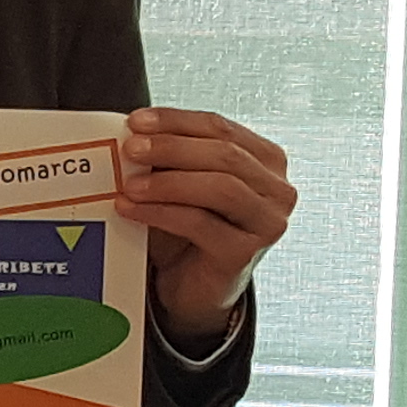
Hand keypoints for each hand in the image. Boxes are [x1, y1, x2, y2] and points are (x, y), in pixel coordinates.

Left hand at [120, 106, 295, 346]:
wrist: (194, 287)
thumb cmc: (190, 230)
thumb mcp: (184, 184)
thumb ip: (171, 157)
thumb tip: (135, 134)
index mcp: (265, 161)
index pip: (221, 128)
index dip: (177, 121)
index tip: (137, 120)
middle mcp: (276, 190)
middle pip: (225, 154)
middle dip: (172, 147)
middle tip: (132, 149)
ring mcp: (266, 223)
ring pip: (220, 187)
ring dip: (168, 181)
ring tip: (130, 183)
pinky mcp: (245, 253)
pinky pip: (200, 223)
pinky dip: (160, 212)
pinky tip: (131, 208)